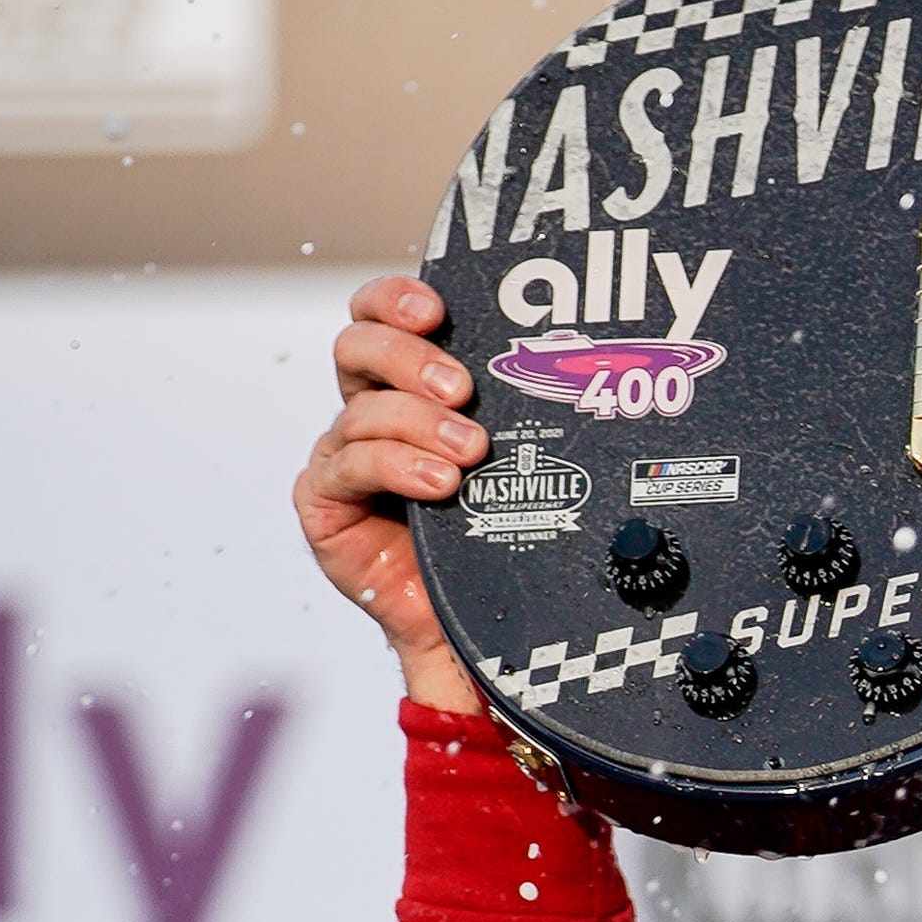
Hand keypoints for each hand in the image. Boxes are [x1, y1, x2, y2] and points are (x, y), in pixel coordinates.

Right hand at [294, 275, 486, 713]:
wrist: (474, 620)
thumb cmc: (498, 534)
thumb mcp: (518, 465)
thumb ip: (524, 417)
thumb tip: (594, 375)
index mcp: (407, 388)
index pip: (382, 318)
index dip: (396, 300)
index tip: (436, 307)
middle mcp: (369, 413)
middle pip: (359, 348)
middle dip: (409, 357)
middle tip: (463, 388)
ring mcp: (343, 457)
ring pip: (362, 410)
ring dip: (418, 423)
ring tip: (470, 451)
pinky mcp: (326, 503)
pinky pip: (348, 468)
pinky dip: (395, 468)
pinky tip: (439, 484)